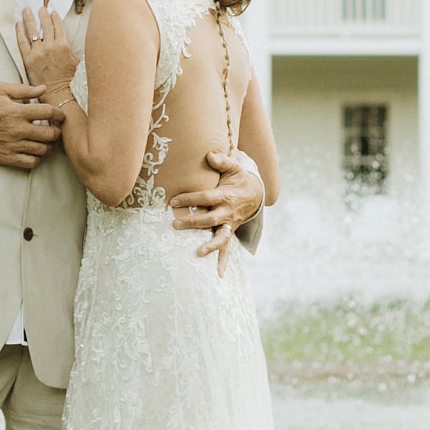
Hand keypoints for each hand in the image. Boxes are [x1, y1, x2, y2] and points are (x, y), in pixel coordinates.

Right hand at [0, 81, 64, 169]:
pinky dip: (37, 158)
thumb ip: (23, 89)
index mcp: (17, 111)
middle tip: (56, 128)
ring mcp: (13, 145)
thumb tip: (43, 89)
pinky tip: (35, 150)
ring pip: (43, 150)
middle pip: (50, 134)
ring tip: (47, 140)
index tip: (60, 115)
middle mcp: (17, 130)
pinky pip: (31, 162)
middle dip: (57, 131)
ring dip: (49, 145)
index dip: (59, 114)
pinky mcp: (7, 157)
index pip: (48, 113)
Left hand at [13, 7, 78, 95]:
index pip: (58, 27)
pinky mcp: (28, 59)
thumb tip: (69, 44)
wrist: (59, 94)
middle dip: (43, 15)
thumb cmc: (70, 82)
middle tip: (40, 8)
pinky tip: (18, 24)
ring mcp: (38, 52)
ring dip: (30, 18)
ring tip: (26, 10)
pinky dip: (20, 32)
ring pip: (33, 31)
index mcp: (63, 45)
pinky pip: (22, 42)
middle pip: (46, 26)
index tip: (52, 12)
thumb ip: (71, 51)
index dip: (55, 18)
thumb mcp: (77, 63)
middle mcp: (50, 46)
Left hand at [169, 152, 263, 276]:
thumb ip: (222, 161)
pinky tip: (218, 274)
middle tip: (175, 224)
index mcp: (226, 195)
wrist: (255, 194)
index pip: (206, 198)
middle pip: (209, 219)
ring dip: (210, 246)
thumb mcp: (233, 167)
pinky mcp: (230, 232)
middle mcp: (228, 212)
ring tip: (198, 253)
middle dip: (193, 223)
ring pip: (220, 237)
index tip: (173, 200)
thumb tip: (210, 154)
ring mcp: (230, 224)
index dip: (190, 198)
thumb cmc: (238, 179)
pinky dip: (223, 261)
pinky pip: (227, 249)